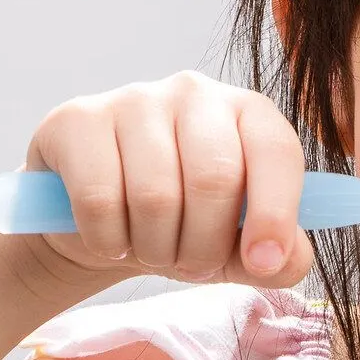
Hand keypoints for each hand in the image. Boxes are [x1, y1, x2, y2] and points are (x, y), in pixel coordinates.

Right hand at [18, 70, 315, 288]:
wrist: (99, 220)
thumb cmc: (186, 224)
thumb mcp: (240, 246)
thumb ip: (282, 256)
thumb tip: (278, 260)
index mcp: (250, 113)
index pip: (276, 151)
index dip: (274, 214)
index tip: (263, 262)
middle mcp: (196, 93)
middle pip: (214, 179)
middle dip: (206, 245)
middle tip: (194, 265)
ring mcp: (135, 100)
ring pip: (155, 195)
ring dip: (157, 248)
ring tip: (154, 251)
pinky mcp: (78, 120)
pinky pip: (99, 200)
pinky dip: (109, 240)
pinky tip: (113, 239)